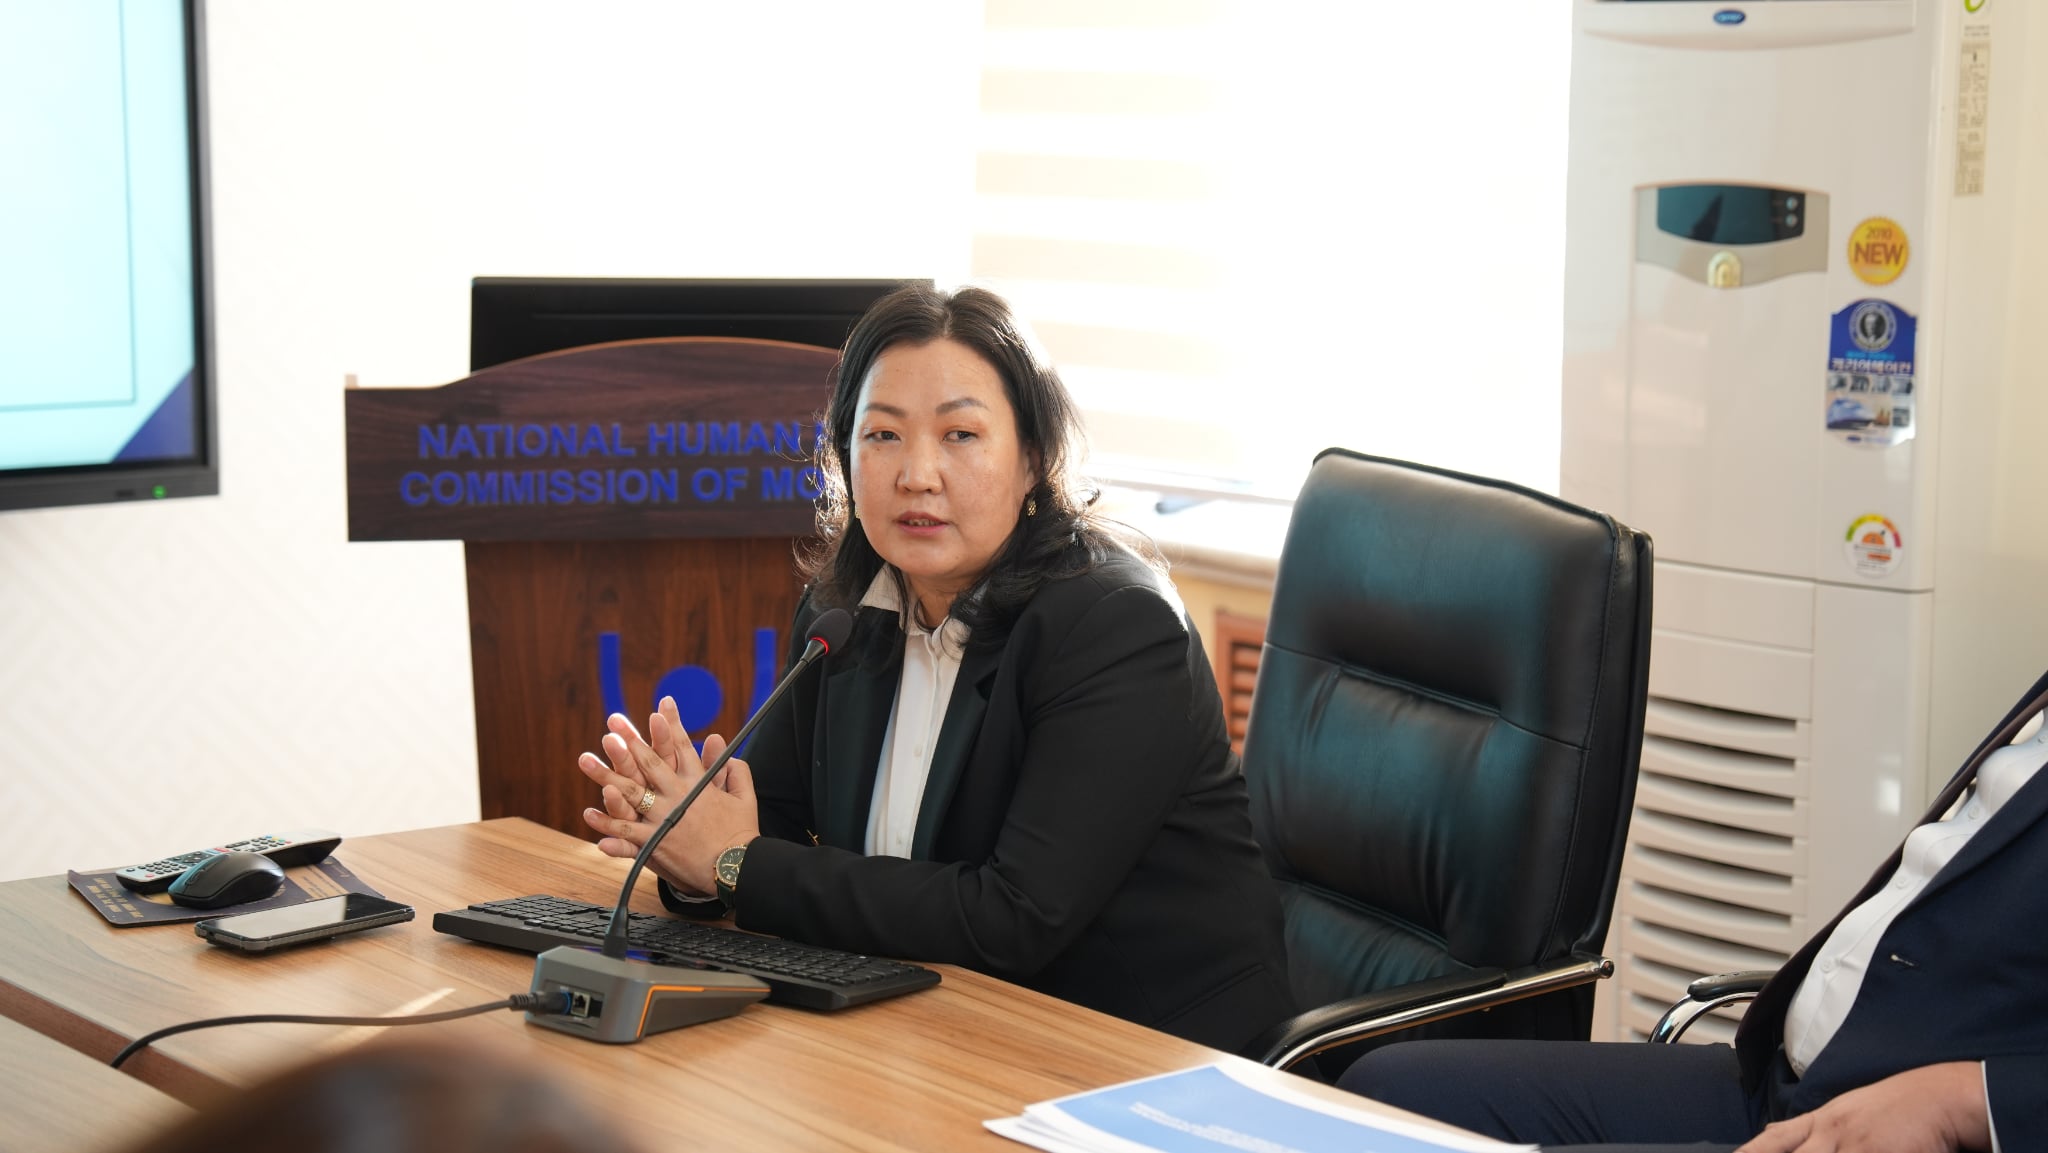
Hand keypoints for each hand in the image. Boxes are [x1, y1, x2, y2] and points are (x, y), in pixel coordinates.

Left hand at [575, 695, 759, 896]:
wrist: (736, 868)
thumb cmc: (742, 835)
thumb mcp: (745, 798)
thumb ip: (736, 772)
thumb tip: (727, 753)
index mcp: (698, 784)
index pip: (682, 748)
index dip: (671, 725)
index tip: (659, 707)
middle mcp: (677, 796)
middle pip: (648, 764)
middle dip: (629, 741)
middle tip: (613, 723)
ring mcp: (663, 818)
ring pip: (629, 793)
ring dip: (605, 774)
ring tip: (586, 760)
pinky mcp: (654, 843)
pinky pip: (624, 831)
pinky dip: (606, 823)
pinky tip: (589, 812)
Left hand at [1737, 1062, 1989, 1152]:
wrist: (1940, 1097)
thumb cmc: (1898, 1108)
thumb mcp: (1846, 1113)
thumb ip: (1811, 1130)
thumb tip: (1769, 1137)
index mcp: (1820, 1120)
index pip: (1772, 1141)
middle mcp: (1829, 1132)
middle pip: (1785, 1151)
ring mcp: (1851, 1144)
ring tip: (1821, 1152)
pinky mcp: (1874, 1152)